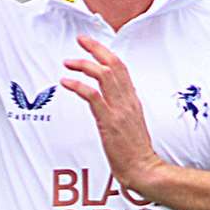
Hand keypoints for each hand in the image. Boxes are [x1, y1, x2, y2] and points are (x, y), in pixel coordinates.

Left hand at [61, 35, 168, 194]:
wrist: (144, 169)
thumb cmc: (135, 151)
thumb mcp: (131, 124)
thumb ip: (122, 109)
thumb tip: (110, 100)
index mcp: (132, 100)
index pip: (121, 68)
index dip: (106, 53)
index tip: (91, 45)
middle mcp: (128, 100)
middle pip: (114, 65)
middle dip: (96, 49)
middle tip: (80, 40)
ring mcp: (119, 110)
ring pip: (104, 75)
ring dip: (84, 65)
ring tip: (68, 62)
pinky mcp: (109, 121)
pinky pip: (93, 96)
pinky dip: (78, 85)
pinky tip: (66, 82)